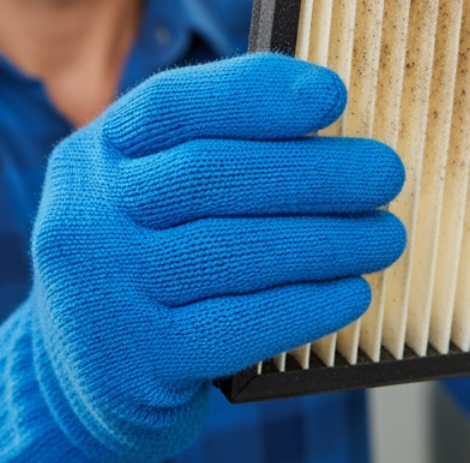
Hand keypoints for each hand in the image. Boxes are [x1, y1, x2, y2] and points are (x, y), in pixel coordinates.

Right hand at [0, 54, 404, 462]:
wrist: (85, 376)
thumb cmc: (147, 259)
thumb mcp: (146, 190)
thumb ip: (209, 150)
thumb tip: (325, 118)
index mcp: (93, 155)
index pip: (172, 104)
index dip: (255, 92)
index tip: (332, 94)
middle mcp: (85, 217)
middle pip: (209, 175)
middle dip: (312, 171)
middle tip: (384, 173)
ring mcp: (103, 292)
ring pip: (231, 250)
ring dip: (326, 240)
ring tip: (384, 234)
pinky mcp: (137, 361)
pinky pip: (237, 326)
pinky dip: (304, 305)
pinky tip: (351, 291)